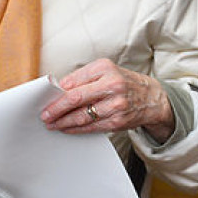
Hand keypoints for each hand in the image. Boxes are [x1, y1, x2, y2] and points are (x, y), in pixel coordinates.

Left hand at [40, 59, 175, 143]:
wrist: (153, 98)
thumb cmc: (124, 82)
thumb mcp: (105, 71)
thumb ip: (83, 78)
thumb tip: (58, 89)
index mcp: (104, 68)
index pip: (74, 81)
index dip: (57, 92)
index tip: (45, 98)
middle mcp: (112, 85)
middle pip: (76, 98)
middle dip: (56, 108)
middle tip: (45, 114)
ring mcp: (116, 105)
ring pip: (82, 116)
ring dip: (64, 122)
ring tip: (52, 123)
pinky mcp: (118, 121)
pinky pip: (92, 127)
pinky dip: (77, 129)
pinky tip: (67, 128)